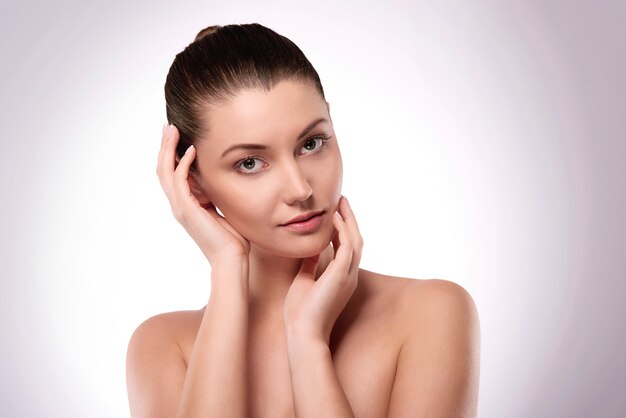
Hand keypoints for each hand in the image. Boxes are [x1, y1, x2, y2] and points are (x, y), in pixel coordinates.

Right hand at [156, 124, 249, 267]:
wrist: (231, 259)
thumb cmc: (233, 239)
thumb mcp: (224, 209)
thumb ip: (218, 195)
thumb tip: (222, 179)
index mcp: (187, 205)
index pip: (173, 174)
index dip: (173, 155)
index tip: (178, 136)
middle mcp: (179, 205)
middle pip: (163, 170)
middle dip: (166, 147)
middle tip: (168, 127)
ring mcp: (180, 208)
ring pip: (165, 172)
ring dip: (168, 149)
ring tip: (172, 130)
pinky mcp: (187, 210)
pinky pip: (179, 182)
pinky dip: (182, 164)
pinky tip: (191, 150)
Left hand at [284, 196, 362, 343]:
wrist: (302, 333)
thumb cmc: (301, 312)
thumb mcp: (305, 280)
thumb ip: (310, 265)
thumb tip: (310, 249)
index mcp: (342, 278)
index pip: (347, 247)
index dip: (343, 228)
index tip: (335, 212)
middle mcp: (349, 276)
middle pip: (356, 240)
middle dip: (350, 219)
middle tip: (342, 200)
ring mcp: (348, 276)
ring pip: (356, 241)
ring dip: (349, 220)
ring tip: (340, 203)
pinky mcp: (341, 276)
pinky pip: (347, 248)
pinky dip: (343, 231)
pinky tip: (334, 219)